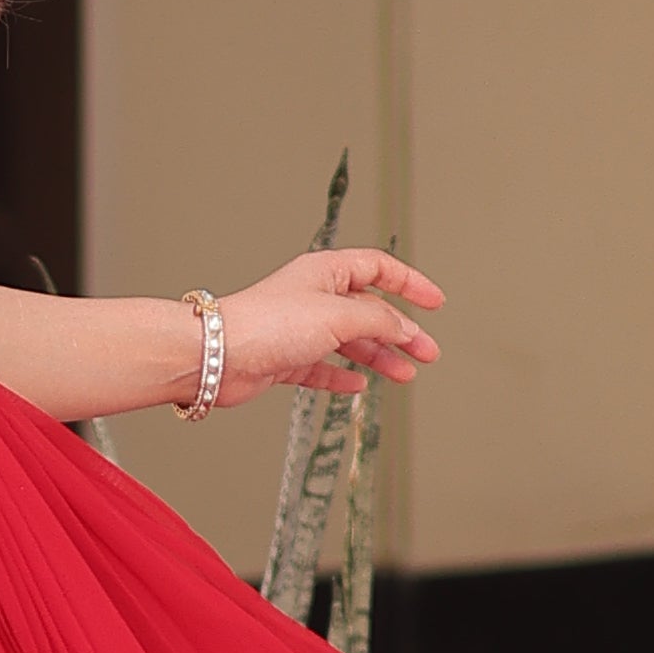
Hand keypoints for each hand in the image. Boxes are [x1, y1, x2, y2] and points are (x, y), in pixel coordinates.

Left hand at [201, 250, 444, 408]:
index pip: (378, 268)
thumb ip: (378, 320)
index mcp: (326, 272)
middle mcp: (313, 297)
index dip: (410, 282)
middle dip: (402, 330)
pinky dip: (342, 375)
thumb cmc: (267, 323)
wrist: (218, 356)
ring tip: (404, 373)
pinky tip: (358, 385)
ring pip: (349, 341)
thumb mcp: (338, 315)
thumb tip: (405, 328)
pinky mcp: (285, 358)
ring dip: (379, 356)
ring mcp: (299, 329)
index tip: (435, 301)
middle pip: (369, 310)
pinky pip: (322, 366)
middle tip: (427, 351)